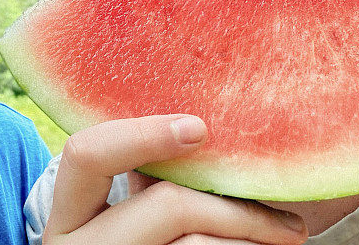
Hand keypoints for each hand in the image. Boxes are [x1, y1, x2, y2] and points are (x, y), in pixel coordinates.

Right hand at [43, 115, 307, 243]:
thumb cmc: (139, 242)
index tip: (199, 128)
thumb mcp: (127, 210)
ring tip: (284, 242)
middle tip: (291, 224)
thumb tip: (203, 124)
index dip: (142, 134)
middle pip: (167, 205)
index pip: (87, 153)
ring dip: (252, 240)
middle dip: (236, 209)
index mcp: (67, 214)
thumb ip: (146, 177)